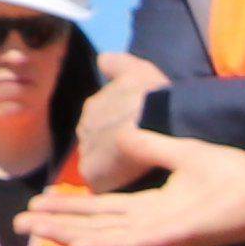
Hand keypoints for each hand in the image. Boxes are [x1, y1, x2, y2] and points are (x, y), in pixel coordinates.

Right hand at [20, 127, 244, 245]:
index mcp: (150, 205)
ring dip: (69, 234)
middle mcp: (148, 223)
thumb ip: (151, 146)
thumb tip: (123, 131)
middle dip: (57, 224)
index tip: (39, 202)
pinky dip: (104, 244)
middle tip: (21, 222)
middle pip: (93, 226)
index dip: (70, 208)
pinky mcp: (172, 238)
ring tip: (36, 231)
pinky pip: (132, 243)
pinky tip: (78, 245)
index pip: (101, 209)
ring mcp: (158, 233)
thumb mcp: (183, 154)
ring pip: (104, 237)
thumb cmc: (232, 177)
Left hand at [72, 64, 177, 186]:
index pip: (100, 122)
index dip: (118, 130)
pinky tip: (133, 186)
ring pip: (101, 165)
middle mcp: (84, 128)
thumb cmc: (153, 96)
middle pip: (98, 145)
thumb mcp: (138, 70)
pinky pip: (103, 184)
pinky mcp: (93, 175)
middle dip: (113, 151)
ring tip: (137, 174)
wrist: (160, 122)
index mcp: (94, 107)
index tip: (135, 134)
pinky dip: (116, 185)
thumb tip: (103, 59)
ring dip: (114, 170)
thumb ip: (117, 64)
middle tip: (138, 157)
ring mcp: (87, 153)